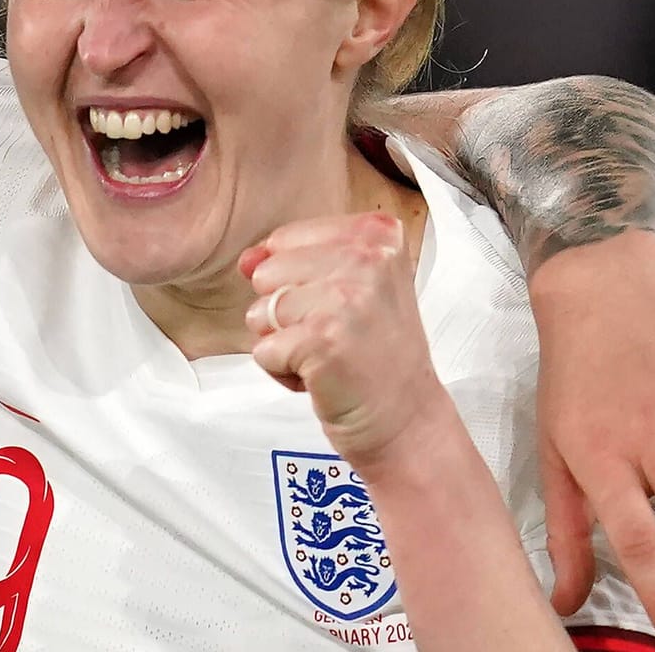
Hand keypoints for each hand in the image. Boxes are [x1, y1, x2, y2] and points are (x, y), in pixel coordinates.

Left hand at [239, 213, 446, 468]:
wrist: (408, 420)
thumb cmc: (377, 356)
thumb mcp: (346, 289)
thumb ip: (293, 261)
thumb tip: (247, 260)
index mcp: (376, 234)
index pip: (285, 240)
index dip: (297, 282)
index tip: (343, 307)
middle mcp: (366, 259)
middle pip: (267, 274)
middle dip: (286, 313)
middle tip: (335, 336)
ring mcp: (344, 299)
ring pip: (260, 312)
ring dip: (283, 344)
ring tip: (329, 356)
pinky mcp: (321, 341)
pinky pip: (263, 350)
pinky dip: (283, 372)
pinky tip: (323, 377)